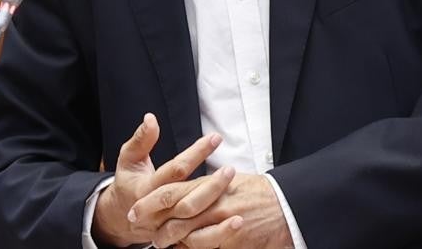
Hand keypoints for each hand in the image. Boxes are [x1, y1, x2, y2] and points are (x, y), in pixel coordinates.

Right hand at [92, 113, 229, 246]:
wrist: (120, 218)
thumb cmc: (129, 183)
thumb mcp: (129, 159)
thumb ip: (141, 139)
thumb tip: (151, 118)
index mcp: (146, 189)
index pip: (175, 169)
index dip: (196, 153)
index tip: (216, 138)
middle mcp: (157, 211)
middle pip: (187, 198)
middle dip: (211, 184)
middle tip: (231, 168)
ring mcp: (167, 228)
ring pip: (194, 221)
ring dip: (216, 208)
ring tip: (236, 193)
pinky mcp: (177, 239)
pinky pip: (200, 240)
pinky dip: (218, 232)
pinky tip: (237, 221)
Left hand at [157, 174, 291, 248]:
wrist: (286, 204)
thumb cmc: (257, 191)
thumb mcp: (228, 180)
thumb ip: (205, 186)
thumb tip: (185, 190)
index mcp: (209, 185)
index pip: (171, 192)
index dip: (149, 202)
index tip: (135, 209)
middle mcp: (213, 204)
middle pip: (174, 217)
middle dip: (155, 227)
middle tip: (145, 232)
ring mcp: (222, 224)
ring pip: (187, 237)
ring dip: (172, 242)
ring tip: (161, 243)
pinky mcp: (232, 241)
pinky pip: (206, 248)